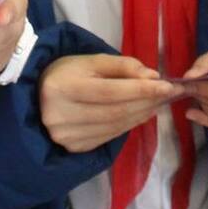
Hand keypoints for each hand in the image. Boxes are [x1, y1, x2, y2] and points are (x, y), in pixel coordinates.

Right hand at [38, 54, 179, 152]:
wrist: (38, 95)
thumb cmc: (68, 72)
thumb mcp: (92, 61)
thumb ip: (122, 66)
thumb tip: (153, 77)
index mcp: (63, 87)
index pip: (111, 91)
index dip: (142, 89)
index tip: (168, 85)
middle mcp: (61, 116)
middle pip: (116, 112)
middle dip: (147, 102)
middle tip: (169, 94)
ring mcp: (66, 136)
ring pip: (115, 126)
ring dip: (142, 115)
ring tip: (158, 103)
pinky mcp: (74, 147)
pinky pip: (110, 136)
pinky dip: (129, 125)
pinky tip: (141, 115)